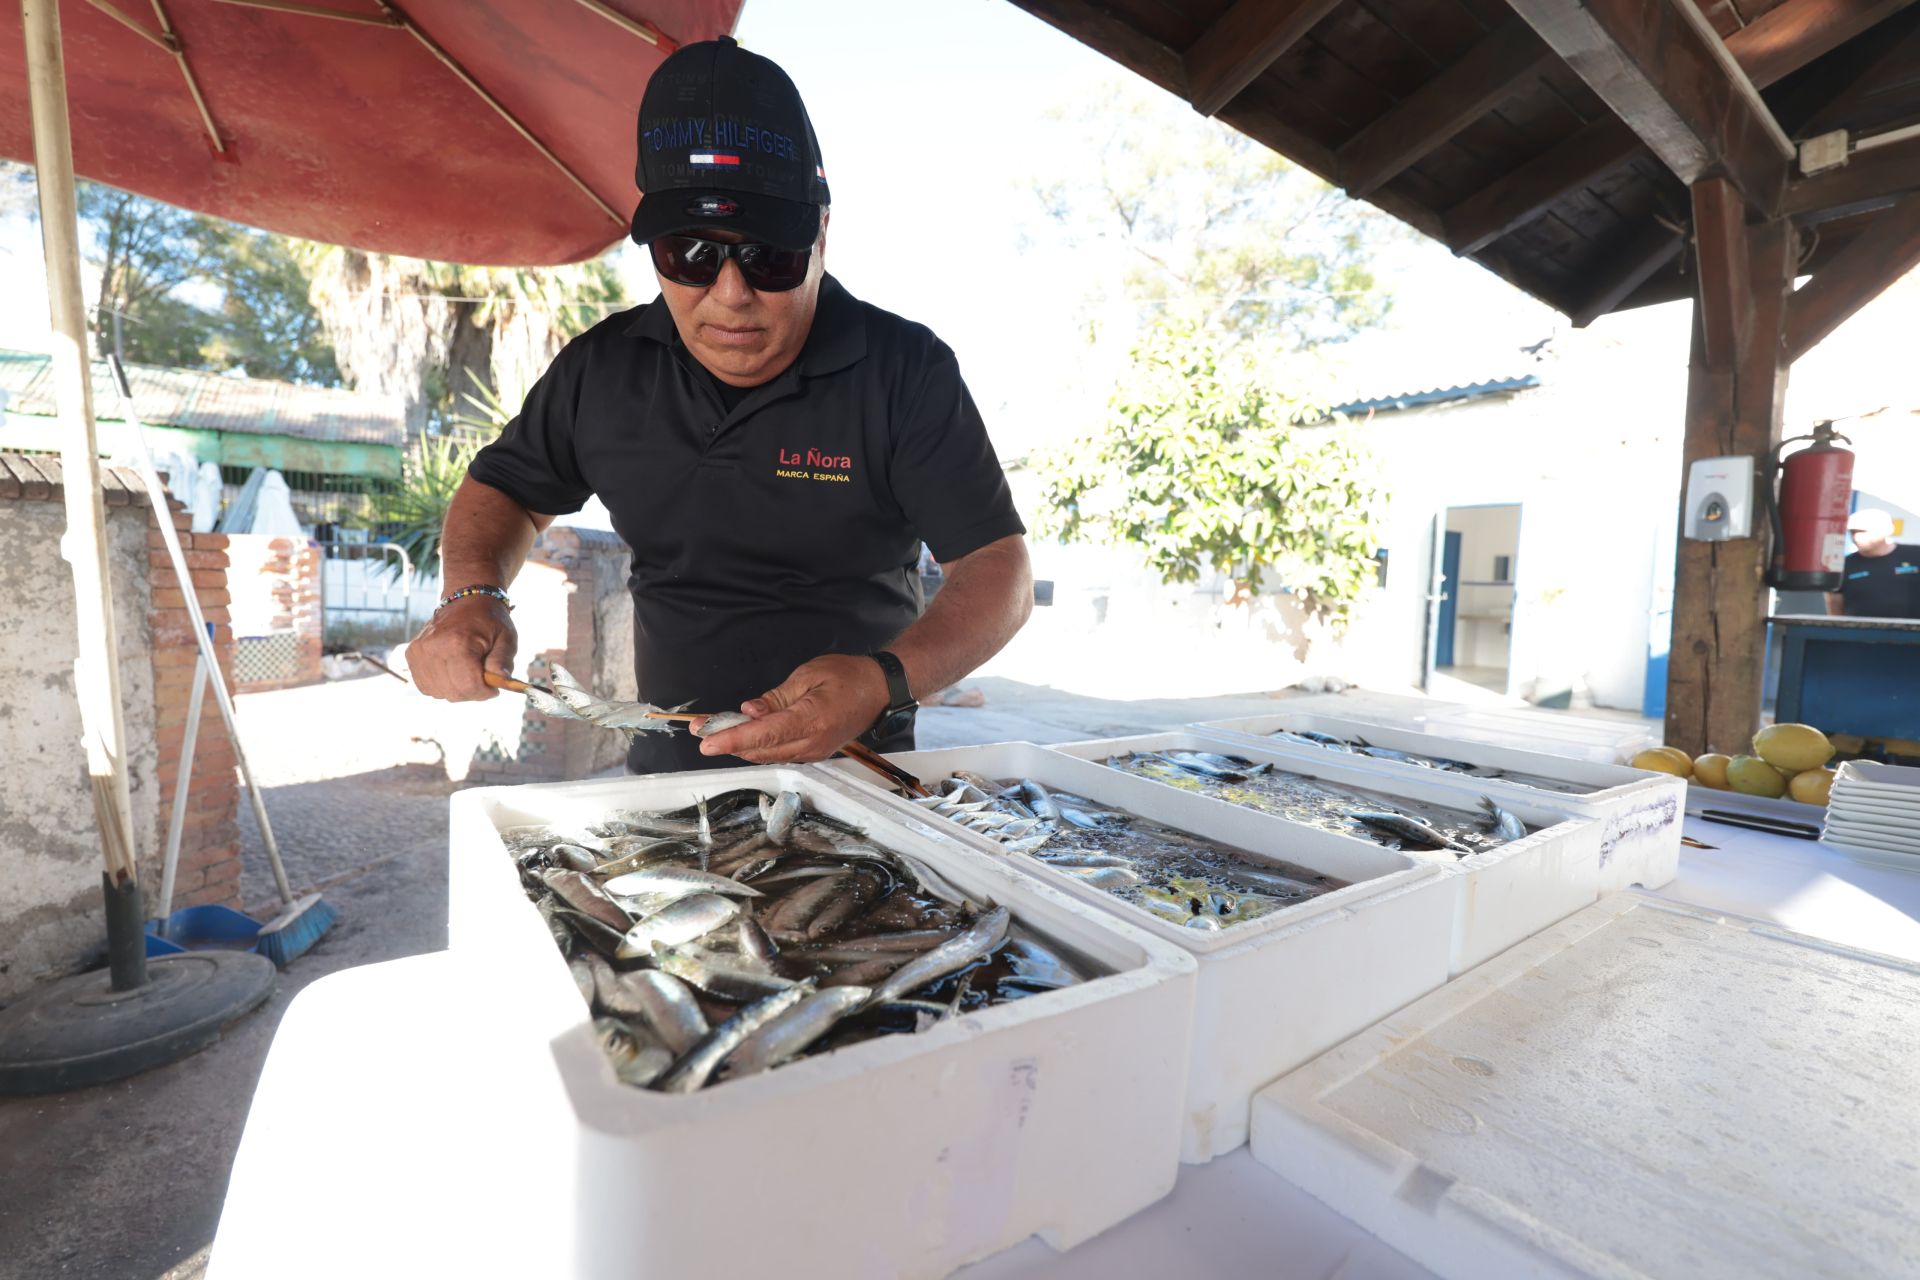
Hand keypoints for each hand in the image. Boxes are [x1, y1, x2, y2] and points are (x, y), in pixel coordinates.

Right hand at [407, 596, 516, 701]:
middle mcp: (433, 648)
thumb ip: (503, 662)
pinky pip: (427, 687)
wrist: (467, 601)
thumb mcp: (507, 639)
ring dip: (457, 689)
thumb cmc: (489, 621)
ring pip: (440, 693)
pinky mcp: (411, 655)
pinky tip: (453, 671)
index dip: (485, 692)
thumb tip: (501, 683)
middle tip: (482, 676)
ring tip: (467, 670)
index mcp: (457, 643)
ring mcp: (418, 652)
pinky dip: (443, 685)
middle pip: (454, 693)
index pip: (469, 685)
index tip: (494, 686)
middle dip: (473, 691)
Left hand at [699, 654, 889, 763]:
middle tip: (701, 729)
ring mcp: (814, 752)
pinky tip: (743, 733)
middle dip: (728, 741)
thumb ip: (777, 698)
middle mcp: (812, 744)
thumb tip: (749, 713)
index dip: (732, 739)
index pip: (764, 735)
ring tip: (715, 729)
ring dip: (741, 745)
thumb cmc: (848, 676)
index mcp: (811, 721)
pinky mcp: (814, 753)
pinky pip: (779, 753)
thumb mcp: (808, 675)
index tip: (706, 742)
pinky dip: (758, 745)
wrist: (880, 690)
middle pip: (761, 750)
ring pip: (768, 755)